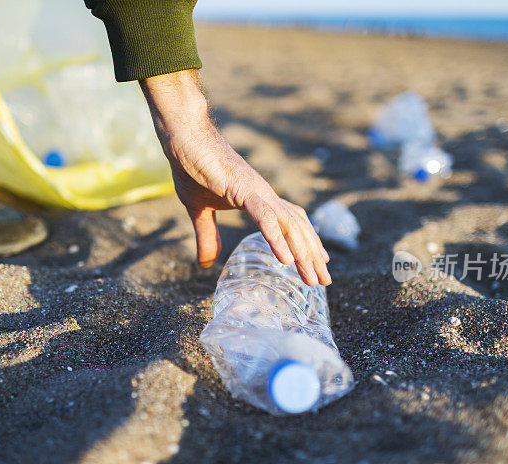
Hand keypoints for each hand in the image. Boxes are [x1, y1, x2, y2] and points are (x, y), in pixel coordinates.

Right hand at [139, 70, 330, 285]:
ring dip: (302, 253)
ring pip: (288, 226)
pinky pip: (265, 218)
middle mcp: (265, 195)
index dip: (306, 243)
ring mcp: (257, 192)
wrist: (184, 138)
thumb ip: (207, 236)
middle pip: (297, 228)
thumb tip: (205, 265)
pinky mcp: (243, 189)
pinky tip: (286, 260)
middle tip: (323, 282)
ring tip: (312, 278)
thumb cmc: (192, 167)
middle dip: (311, 256)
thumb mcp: (198, 211)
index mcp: (258, 199)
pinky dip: (277, 238)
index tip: (318, 264)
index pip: (291, 223)